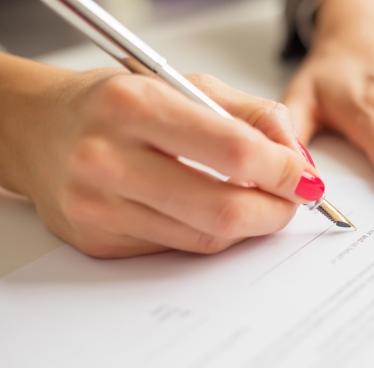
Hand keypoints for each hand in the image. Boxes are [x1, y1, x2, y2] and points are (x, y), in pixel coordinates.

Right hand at [0, 57, 322, 257]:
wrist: (37, 128)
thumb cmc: (116, 102)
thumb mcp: (184, 84)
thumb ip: (251, 115)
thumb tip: (299, 160)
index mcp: (134, 106)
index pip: (234, 152)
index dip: (284, 171)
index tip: (306, 179)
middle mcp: (108, 159)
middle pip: (223, 209)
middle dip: (275, 211)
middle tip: (291, 201)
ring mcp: (99, 208)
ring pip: (205, 237)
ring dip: (247, 225)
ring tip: (256, 202)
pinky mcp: (98, 242)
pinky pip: (178, 247)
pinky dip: (208, 232)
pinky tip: (207, 209)